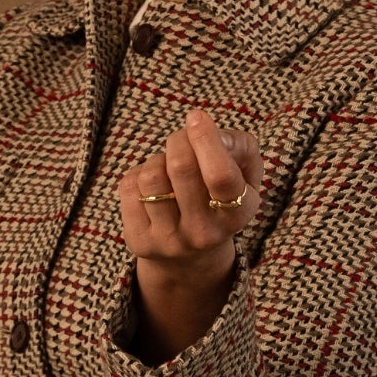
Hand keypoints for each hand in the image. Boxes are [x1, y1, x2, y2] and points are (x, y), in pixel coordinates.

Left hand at [116, 106, 264, 360]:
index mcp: (236, 214)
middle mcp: (203, 233)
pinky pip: (129, 187)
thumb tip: (208, 129)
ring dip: (157, 160)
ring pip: (151, 176)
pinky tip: (153, 188)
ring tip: (167, 169)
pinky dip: (139, 175)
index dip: (206, 140)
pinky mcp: (139, 241)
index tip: (196, 117)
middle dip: (179, 139)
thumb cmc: (219, 200)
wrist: (192, 258)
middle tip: (182, 138)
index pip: (221, 176)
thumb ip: (241, 147)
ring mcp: (169, 241)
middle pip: (181, 167)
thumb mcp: (246, 177)